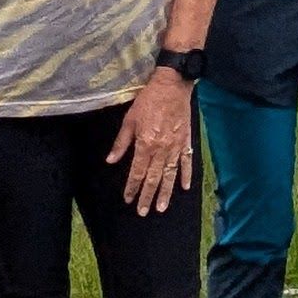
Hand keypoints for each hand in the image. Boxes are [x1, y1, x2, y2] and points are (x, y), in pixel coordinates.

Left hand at [118, 69, 197, 212]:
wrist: (172, 86)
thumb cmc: (148, 100)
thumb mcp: (129, 119)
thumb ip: (121, 142)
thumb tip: (110, 160)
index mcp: (145, 144)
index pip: (137, 172)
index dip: (131, 187)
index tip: (128, 199)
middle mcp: (161, 149)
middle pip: (153, 178)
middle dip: (147, 196)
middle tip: (143, 212)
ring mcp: (176, 147)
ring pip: (170, 174)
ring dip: (166, 192)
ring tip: (162, 207)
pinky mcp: (186, 142)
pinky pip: (187, 162)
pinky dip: (187, 175)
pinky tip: (185, 187)